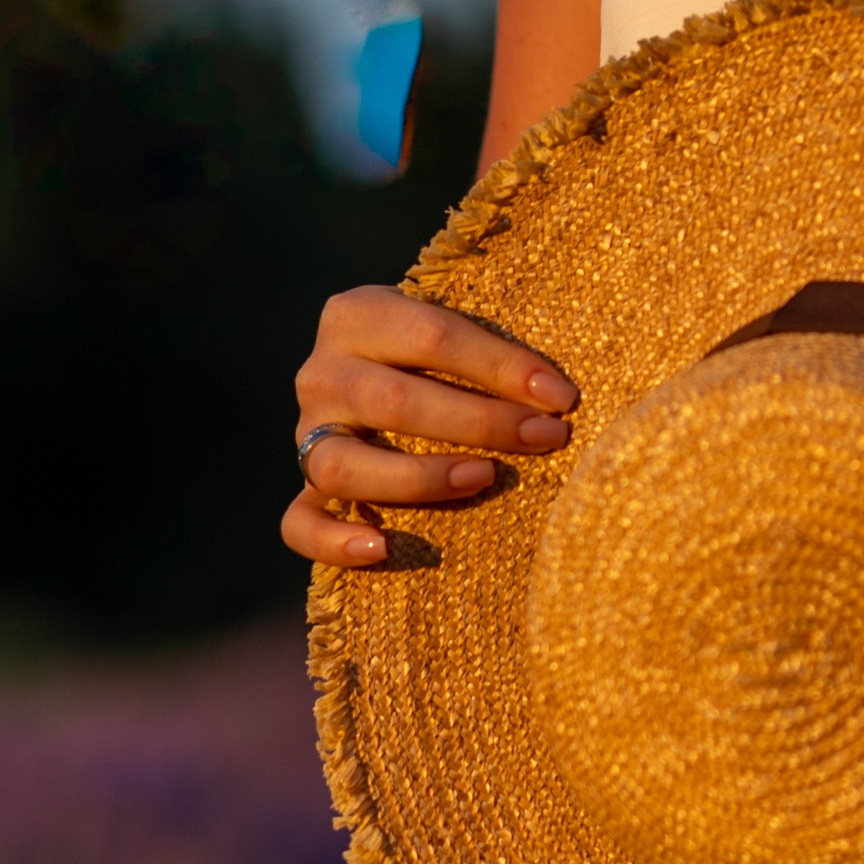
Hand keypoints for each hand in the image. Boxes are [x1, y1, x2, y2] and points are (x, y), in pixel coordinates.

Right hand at [283, 285, 579, 566]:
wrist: (388, 374)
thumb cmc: (448, 354)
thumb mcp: (460, 326)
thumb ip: (494, 344)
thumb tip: (559, 394)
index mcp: (358, 316)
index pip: (432, 336)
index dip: (501, 367)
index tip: (562, 397)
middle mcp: (323, 373)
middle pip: (394, 402)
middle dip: (481, 422)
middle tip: (547, 438)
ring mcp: (309, 433)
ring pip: (343, 464)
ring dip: (419, 477)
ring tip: (485, 477)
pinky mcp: (306, 485)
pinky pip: (301, 522)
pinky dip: (333, 540)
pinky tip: (381, 547)